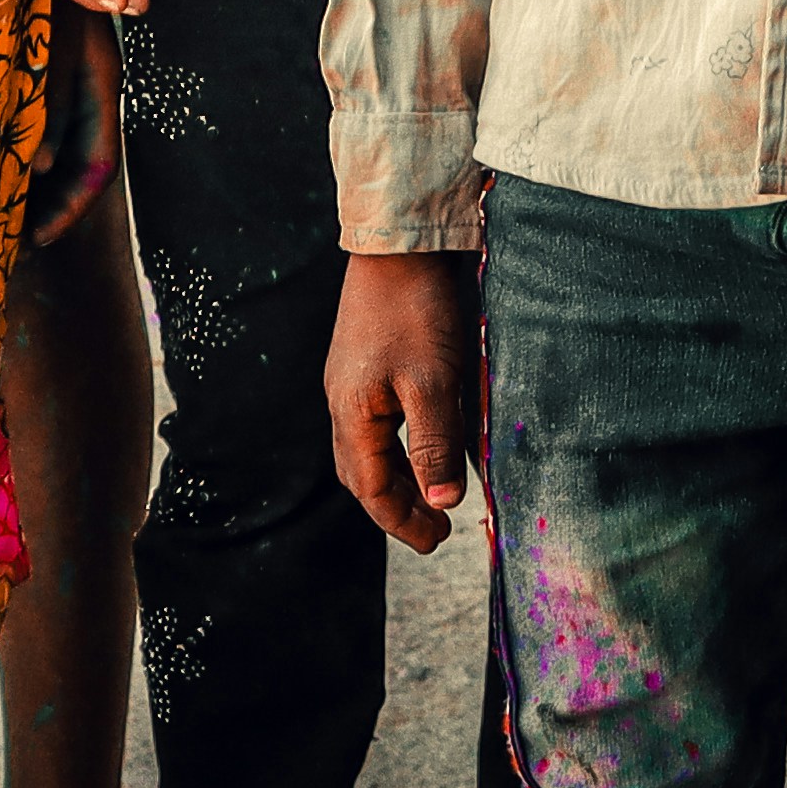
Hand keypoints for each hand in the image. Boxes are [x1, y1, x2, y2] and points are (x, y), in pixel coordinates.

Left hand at [25, 6, 121, 247]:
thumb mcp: (48, 42)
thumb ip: (46, 100)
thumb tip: (35, 169)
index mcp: (100, 78)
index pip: (95, 164)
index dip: (67, 209)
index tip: (32, 240)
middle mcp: (82, 77)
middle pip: (70, 158)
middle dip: (40, 201)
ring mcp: (57, 63)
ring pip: (45, 136)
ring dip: (18, 173)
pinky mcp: (28, 49)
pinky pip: (21, 108)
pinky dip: (0, 137)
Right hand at [326, 250, 476, 550]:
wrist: (398, 246)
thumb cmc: (414, 311)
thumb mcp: (433, 383)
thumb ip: (435, 446)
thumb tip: (443, 504)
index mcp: (351, 413)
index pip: (370, 489)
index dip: (402, 522)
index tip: (437, 541)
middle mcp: (343, 402)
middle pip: (362, 475)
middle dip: (396, 508)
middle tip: (436, 529)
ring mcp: (352, 383)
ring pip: (368, 451)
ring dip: (398, 481)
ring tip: (433, 499)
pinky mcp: (366, 365)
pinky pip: (377, 426)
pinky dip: (400, 450)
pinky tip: (425, 447)